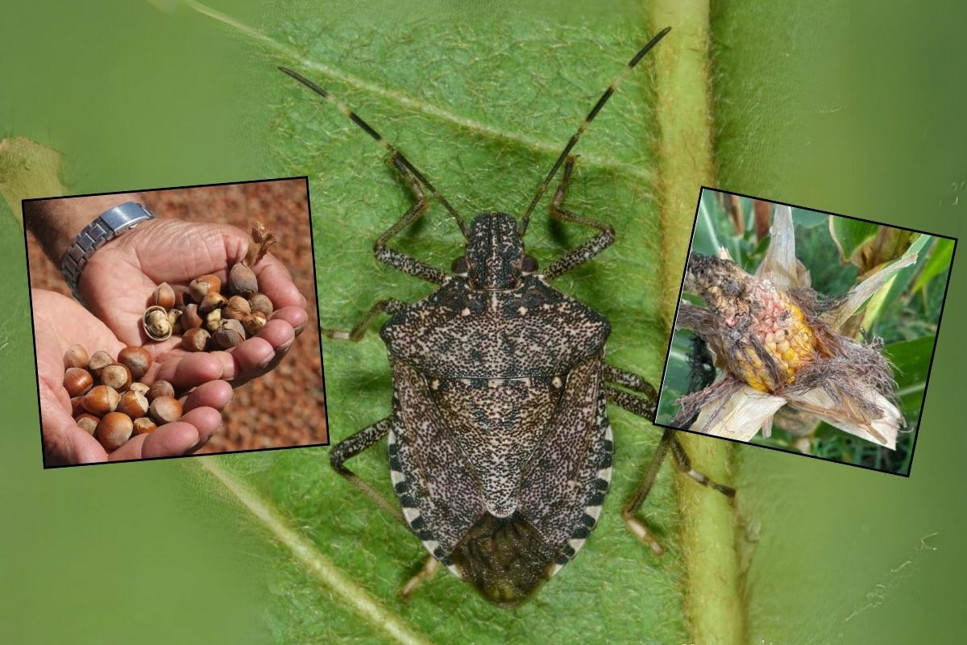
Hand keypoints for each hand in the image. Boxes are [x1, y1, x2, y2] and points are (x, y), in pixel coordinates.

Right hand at [34, 289, 232, 464]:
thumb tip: (93, 466)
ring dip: (200, 399)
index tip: (187, 435)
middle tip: (216, 413)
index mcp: (90, 443)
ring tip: (224, 387)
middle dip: (191, 425)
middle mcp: (115, 426)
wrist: (21, 315)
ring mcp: (130, 396)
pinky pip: (173, 372)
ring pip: (173, 403)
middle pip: (161, 433)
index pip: (130, 456)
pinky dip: (195, 370)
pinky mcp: (140, 369)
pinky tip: (218, 362)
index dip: (159, 447)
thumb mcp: (35, 392)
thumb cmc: (17, 355)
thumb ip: (60, 431)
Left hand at [80, 218, 308, 386]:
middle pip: (252, 358)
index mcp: (239, 319)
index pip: (270, 332)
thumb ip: (267, 273)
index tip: (292, 321)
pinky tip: (216, 365)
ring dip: (243, 365)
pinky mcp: (155, 367)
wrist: (120, 244)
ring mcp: (189, 358)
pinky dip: (200, 374)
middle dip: (268, 349)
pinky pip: (179, 378)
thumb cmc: (177, 242)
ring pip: (223, 372)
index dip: (283, 329)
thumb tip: (299, 307)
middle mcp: (218, 344)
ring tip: (257, 352)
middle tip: (275, 340)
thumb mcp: (230, 246)